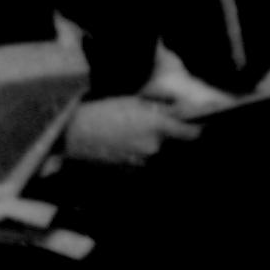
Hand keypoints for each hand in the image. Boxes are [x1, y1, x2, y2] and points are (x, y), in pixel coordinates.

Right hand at [60, 94, 200, 166]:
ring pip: (156, 152)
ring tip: (131, 132)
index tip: (197, 124)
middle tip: (149, 122)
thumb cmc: (101, 110)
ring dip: (150, 143)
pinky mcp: (129, 170)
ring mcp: (141, 161)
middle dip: (166, 134)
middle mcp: (154, 146)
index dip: (196, 128)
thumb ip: (160, 101)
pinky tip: (122, 142)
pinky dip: (137, 153)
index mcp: (157, 125)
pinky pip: (141, 161)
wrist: (72, 133)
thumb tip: (178, 104)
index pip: (192, 132)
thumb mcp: (132, 99)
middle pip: (172, 143)